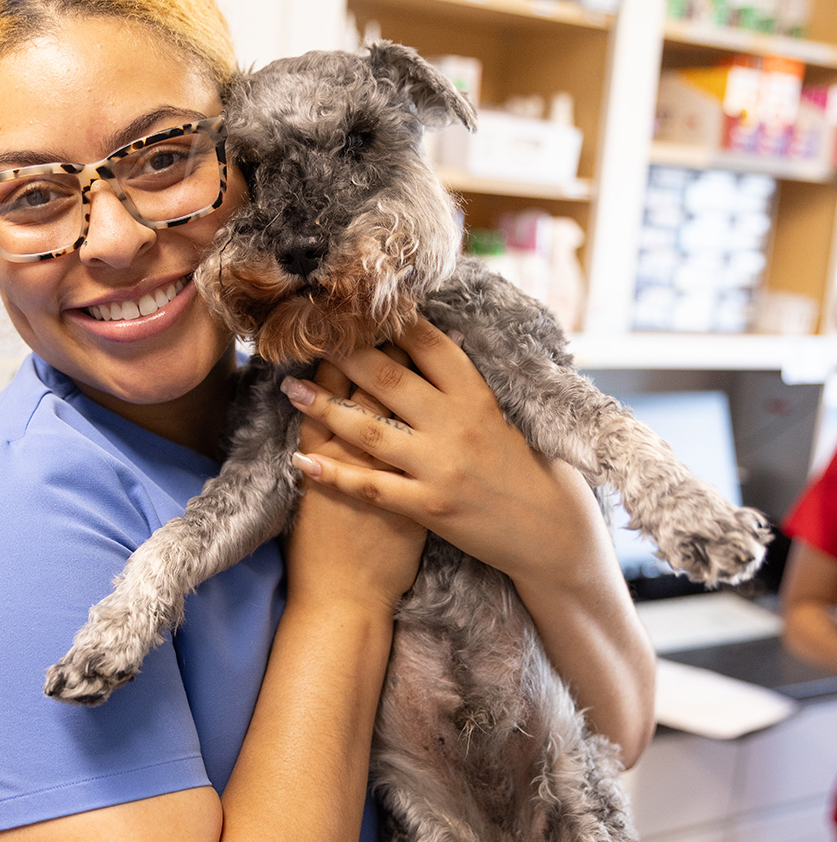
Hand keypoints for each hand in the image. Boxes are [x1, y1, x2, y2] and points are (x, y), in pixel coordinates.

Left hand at [281, 317, 601, 591]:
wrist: (551, 534)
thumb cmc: (527, 470)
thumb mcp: (503, 417)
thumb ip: (465, 386)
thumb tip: (434, 342)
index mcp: (478, 396)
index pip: (428, 345)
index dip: (390, 322)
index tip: (356, 306)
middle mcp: (457, 425)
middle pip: (388, 379)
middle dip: (342, 355)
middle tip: (308, 336)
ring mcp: (441, 467)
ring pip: (369, 429)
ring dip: (323, 407)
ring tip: (290, 389)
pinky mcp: (429, 507)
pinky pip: (370, 486)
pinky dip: (333, 473)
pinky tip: (301, 460)